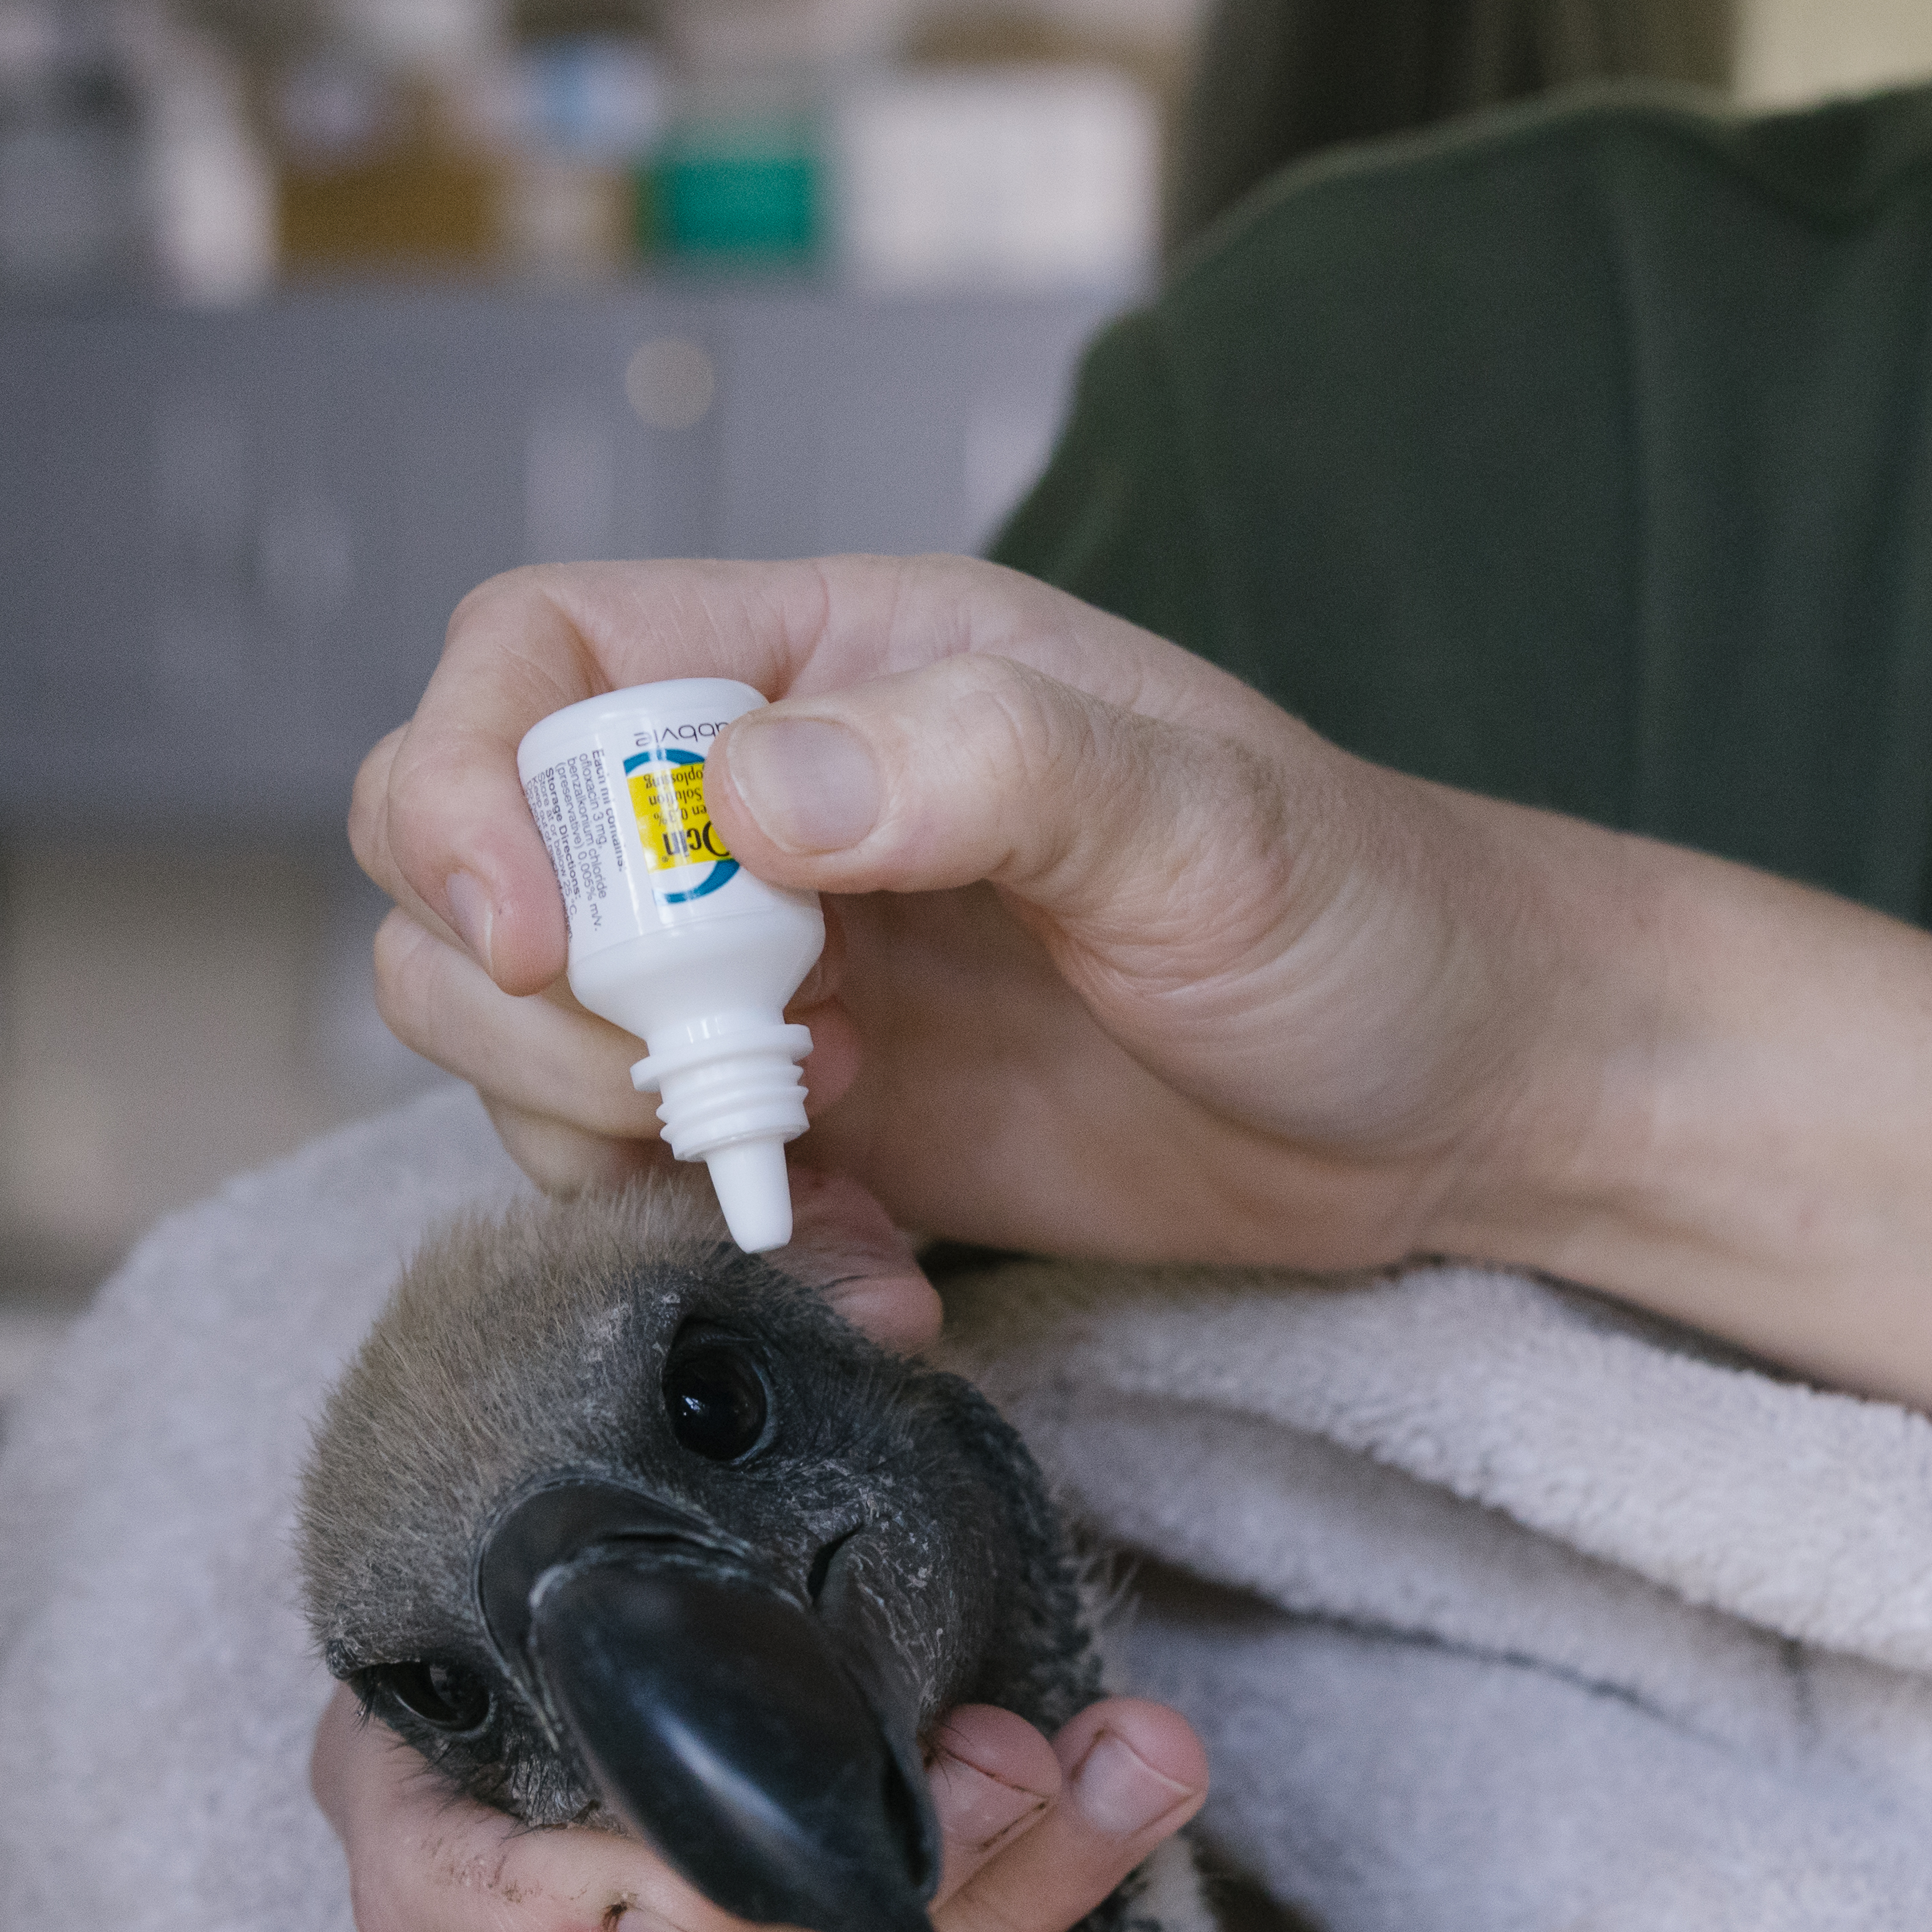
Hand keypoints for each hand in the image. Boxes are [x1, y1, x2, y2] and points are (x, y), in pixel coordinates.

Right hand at [301, 1155, 1178, 1931]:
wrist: (717, 1657)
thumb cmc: (674, 1557)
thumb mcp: (679, 1429)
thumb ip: (759, 1314)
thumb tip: (894, 1285)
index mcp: (424, 1801)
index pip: (450, 1907)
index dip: (566, 1916)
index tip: (713, 1877)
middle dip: (872, 1872)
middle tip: (1020, 1750)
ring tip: (1123, 1788)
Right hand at [349, 555, 1628, 1271]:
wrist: (1460, 1100)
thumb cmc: (1359, 912)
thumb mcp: (1201, 818)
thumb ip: (988, 766)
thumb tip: (757, 795)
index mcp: (842, 664)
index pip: (538, 658)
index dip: (472, 781)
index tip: (537, 931)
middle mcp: (775, 811)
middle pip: (477, 861)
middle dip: (528, 999)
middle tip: (698, 1086)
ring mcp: (780, 978)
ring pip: (528, 1039)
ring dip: (607, 1139)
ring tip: (819, 1169)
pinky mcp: (819, 1130)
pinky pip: (656, 1191)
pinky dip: (718, 1251)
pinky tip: (876, 1274)